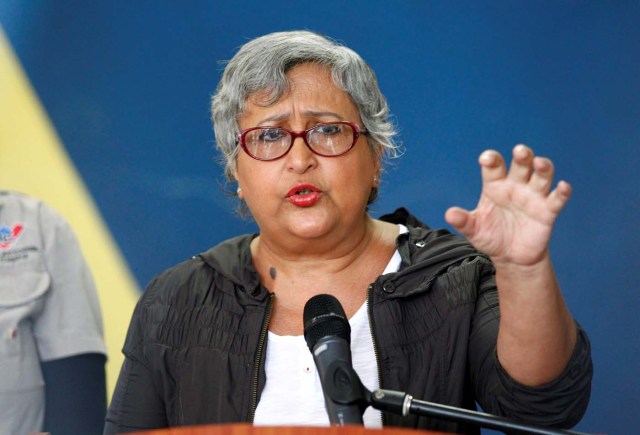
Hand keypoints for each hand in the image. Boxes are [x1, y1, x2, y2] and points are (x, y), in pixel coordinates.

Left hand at [445, 144, 571, 266]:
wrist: (511, 257)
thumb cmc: (491, 237)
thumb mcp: (474, 230)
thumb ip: (463, 221)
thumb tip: (450, 214)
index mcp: (495, 186)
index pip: (494, 167)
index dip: (491, 160)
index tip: (486, 159)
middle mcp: (515, 186)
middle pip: (521, 165)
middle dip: (522, 156)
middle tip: (519, 151)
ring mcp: (533, 197)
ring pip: (541, 176)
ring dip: (543, 168)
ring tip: (539, 163)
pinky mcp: (547, 211)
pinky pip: (557, 199)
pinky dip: (562, 192)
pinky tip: (563, 186)